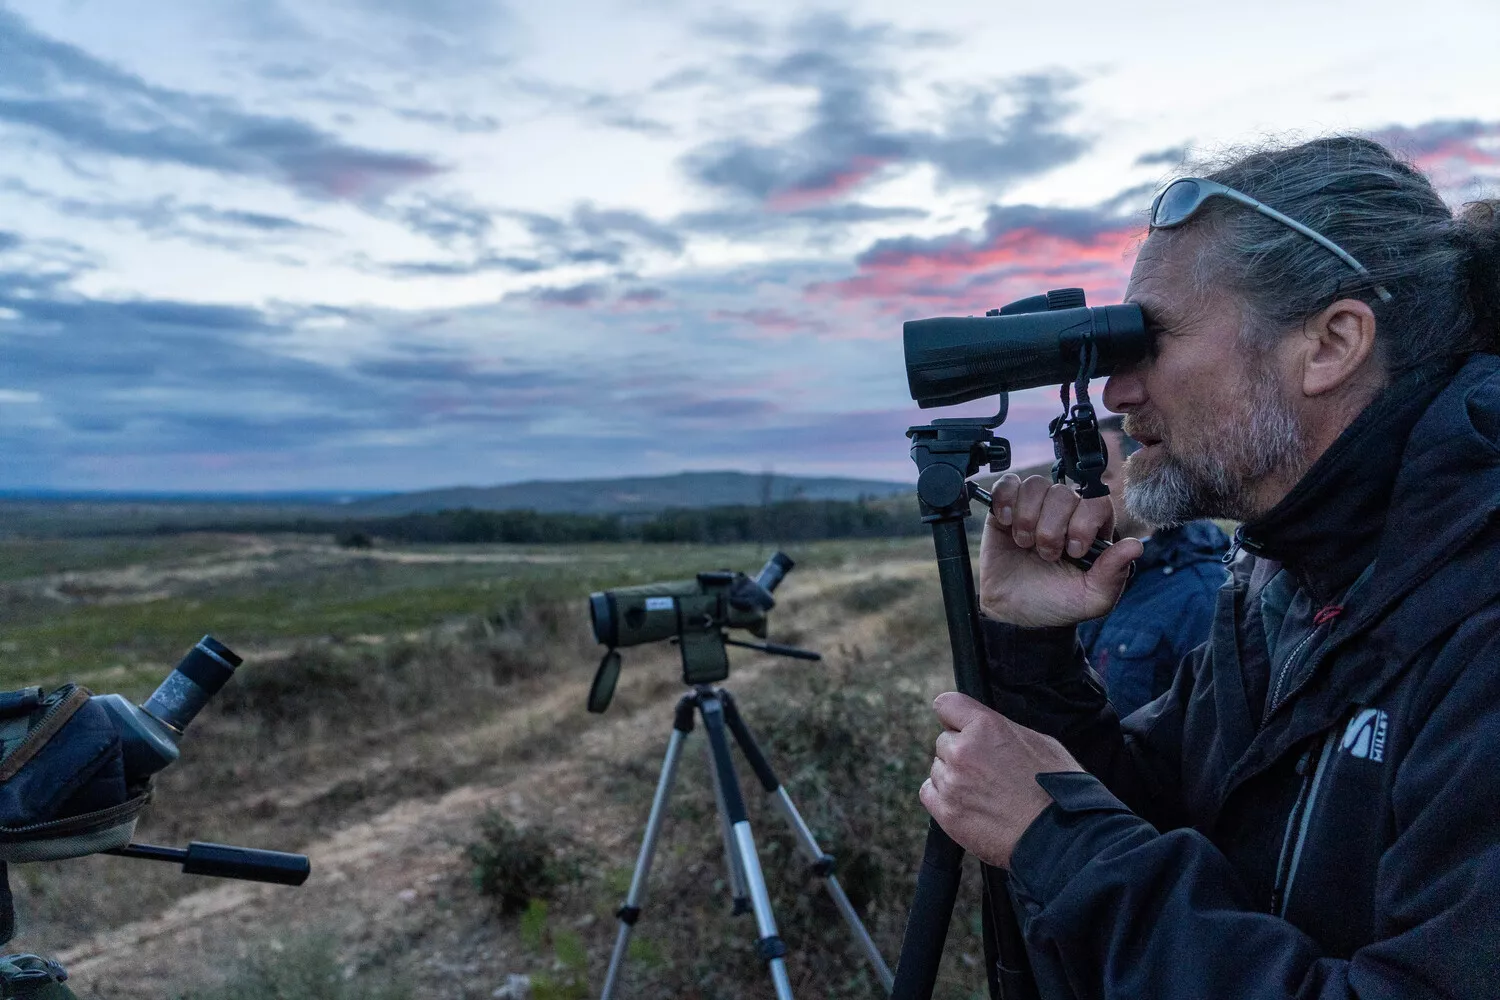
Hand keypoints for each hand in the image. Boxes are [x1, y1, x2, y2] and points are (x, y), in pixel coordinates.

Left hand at [919, 692, 1083, 868]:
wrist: (1060, 837)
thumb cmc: (1058, 788)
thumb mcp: (1040, 742)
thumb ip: (1003, 731)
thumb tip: (987, 731)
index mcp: (986, 727)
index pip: (946, 704)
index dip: (954, 716)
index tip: (959, 725)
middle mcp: (963, 750)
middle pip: (944, 741)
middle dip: (961, 752)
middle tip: (987, 770)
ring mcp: (952, 783)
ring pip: (938, 768)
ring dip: (954, 776)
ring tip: (985, 792)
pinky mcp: (946, 813)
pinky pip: (929, 793)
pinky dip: (944, 797)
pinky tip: (968, 804)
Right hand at [979, 474, 1142, 626]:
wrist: (1012, 612)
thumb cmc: (1054, 602)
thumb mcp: (1091, 599)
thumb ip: (1113, 574)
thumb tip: (1135, 546)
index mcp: (1090, 529)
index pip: (1097, 501)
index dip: (1084, 521)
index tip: (1074, 551)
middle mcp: (1065, 513)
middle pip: (1063, 493)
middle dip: (1052, 528)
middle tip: (1046, 555)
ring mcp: (1034, 507)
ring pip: (1035, 486)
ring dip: (1028, 517)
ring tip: (1024, 543)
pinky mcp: (1005, 507)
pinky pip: (1007, 484)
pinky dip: (1005, 499)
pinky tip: (1006, 523)